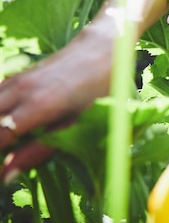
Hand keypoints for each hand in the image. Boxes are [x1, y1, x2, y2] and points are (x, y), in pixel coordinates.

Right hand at [0, 23, 114, 181]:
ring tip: (7, 142)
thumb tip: (7, 174)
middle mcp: (20, 91)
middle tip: (3, 155)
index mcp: (37, 106)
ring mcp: (17, 80)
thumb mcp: (77, 124)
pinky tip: (5, 120)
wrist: (104, 48)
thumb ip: (40, 149)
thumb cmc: (99, 89)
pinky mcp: (18, 76)